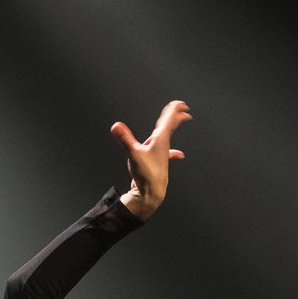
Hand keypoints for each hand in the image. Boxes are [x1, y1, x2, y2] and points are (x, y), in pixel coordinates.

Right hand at [114, 99, 190, 220]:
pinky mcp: (158, 164)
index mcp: (160, 140)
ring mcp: (161, 155)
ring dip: (171, 128)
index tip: (181, 103)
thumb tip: (115, 126)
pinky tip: (180, 155)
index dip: (174, 111)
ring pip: (168, 137)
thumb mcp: (134, 155)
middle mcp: (163, 146)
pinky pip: (167, 154)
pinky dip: (174, 152)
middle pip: (170, 126)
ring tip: (178, 121)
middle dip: (176, 116)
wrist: (151, 195)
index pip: (169, 121)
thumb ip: (125, 139)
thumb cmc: (146, 175)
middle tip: (183, 107)